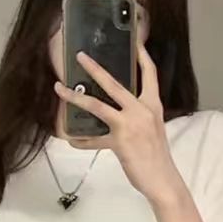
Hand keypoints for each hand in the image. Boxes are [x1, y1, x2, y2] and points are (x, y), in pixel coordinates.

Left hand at [53, 43, 181, 203]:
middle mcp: (141, 111)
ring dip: (75, 97)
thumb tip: (120, 108)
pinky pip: (94, 139)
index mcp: (153, 105)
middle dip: (95, 69)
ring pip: (97, 106)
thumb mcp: (153, 128)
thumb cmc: (157, 155)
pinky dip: (81, 140)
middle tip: (80, 56)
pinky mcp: (119, 142)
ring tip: (60, 89)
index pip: (150, 74)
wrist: (162, 179)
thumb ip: (139, 115)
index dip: (142, 56)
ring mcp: (130, 125)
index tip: (135, 42)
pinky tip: (70, 139)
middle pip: (114, 84)